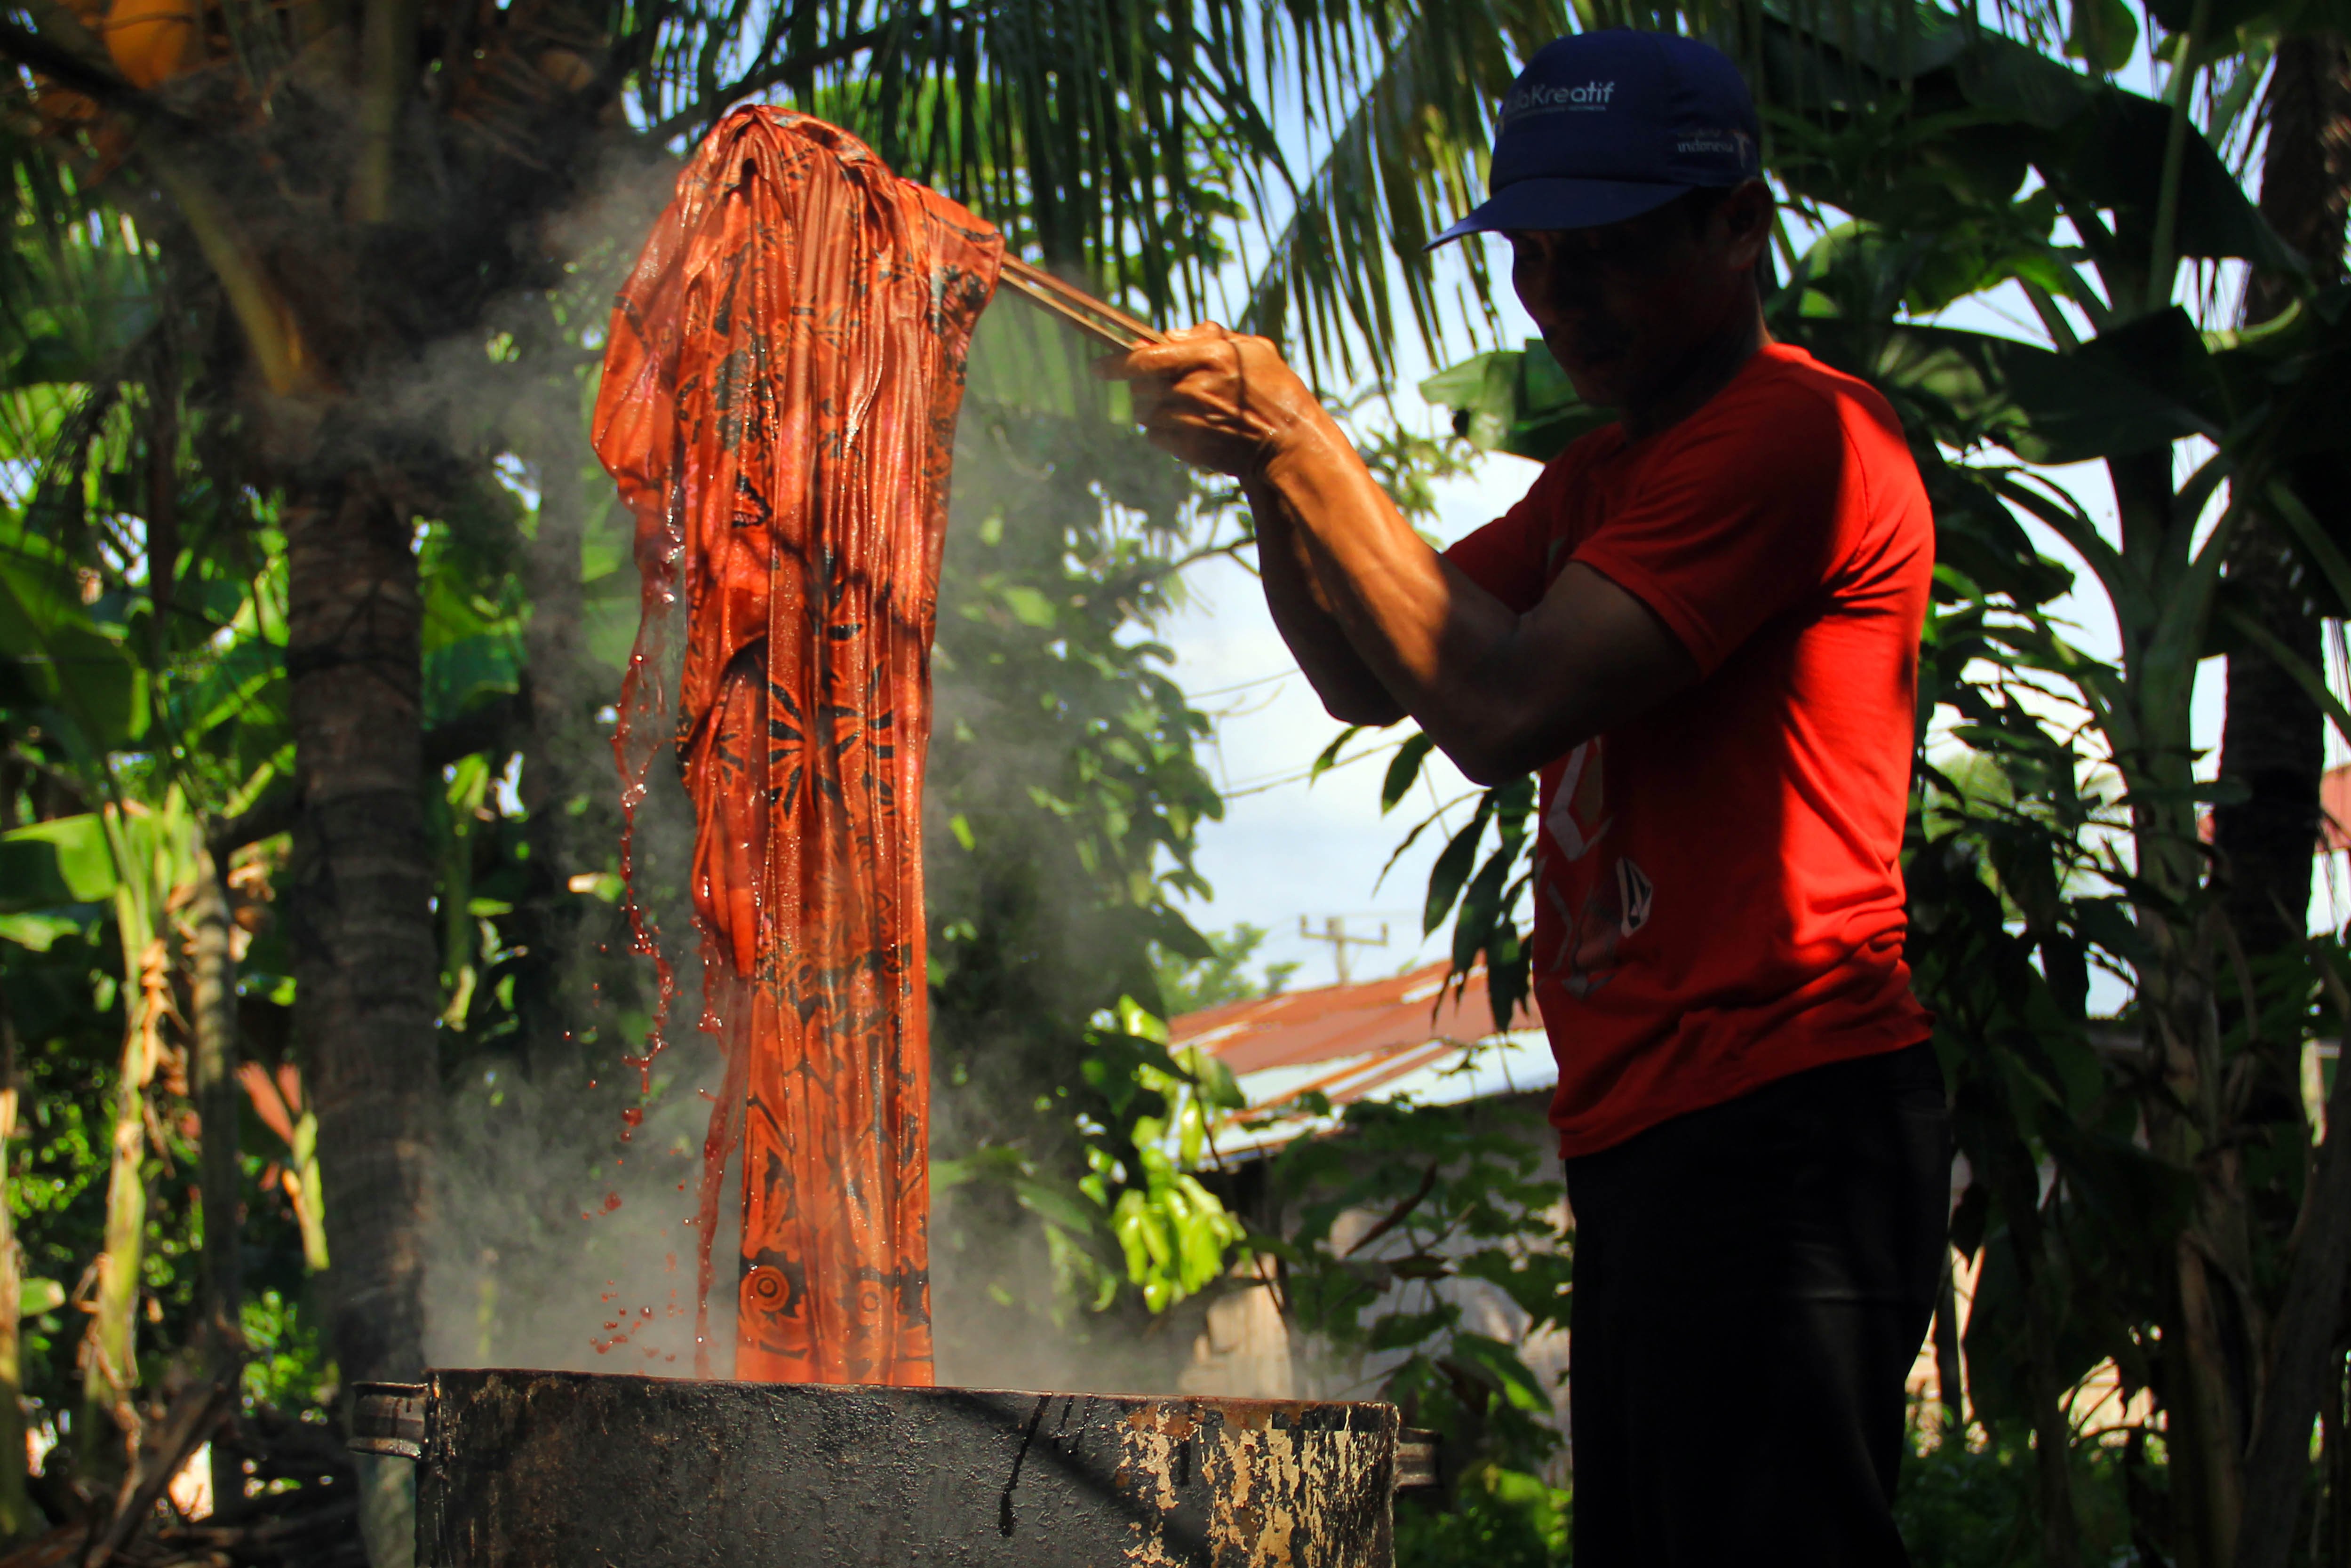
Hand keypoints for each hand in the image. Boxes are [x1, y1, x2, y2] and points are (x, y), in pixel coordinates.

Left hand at [1097, 323, 1329, 477]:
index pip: (1143, 357)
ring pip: (1144, 413)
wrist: (1289, 444)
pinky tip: (1190, 428)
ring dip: (1155, 408)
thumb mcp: (1253, 348)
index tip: (1097, 366)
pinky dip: (1164, 431)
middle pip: (1139, 386)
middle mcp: (1191, 388)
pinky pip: (1156, 437)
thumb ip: (1209, 336)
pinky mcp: (1186, 448)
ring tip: (1186, 408)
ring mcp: (1186, 421)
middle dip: (1142, 384)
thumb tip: (1171, 334)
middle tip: (1164, 385)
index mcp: (1207, 357)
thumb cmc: (1277, 390)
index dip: (1114, 363)